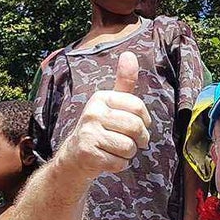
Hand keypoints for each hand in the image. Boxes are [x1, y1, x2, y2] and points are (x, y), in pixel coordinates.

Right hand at [60, 51, 150, 179]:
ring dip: (129, 153)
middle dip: (140, 139)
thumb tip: (129, 54)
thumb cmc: (99, 128)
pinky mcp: (88, 153)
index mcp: (100, 98)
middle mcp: (92, 112)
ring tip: (117, 150)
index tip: (139, 125)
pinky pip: (120, 162)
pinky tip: (108, 159)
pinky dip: (119, 165)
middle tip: (134, 142)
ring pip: (129, 147)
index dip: (145, 120)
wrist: (74, 157)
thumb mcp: (111, 104)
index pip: (137, 106)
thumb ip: (123, 83)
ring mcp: (88, 133)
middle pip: (135, 127)